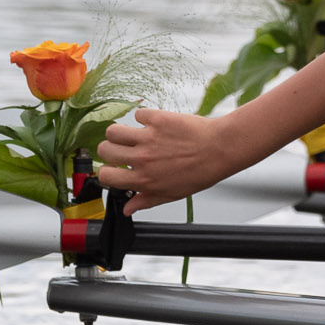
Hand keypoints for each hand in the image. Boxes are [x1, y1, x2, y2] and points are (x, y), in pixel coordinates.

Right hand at [94, 108, 246, 211]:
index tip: (114, 168)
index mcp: (143, 180)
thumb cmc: (201, 172)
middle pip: (103, 150)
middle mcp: (142, 159)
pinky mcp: (157, 119)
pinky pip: (138, 114)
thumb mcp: (172, 194)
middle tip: (121, 149)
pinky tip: (153, 123)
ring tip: (131, 134)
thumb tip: (128, 209)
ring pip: (113, 130)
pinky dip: (143, 117)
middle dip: (109, 150)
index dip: (106, 172)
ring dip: (119, 132)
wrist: (220, 149)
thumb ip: (146, 201)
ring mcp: (148, 138)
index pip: (105, 176)